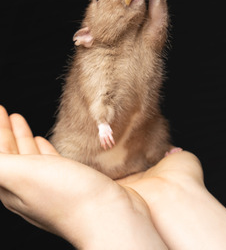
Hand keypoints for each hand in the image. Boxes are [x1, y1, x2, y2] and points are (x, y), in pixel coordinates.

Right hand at [0, 106, 225, 249]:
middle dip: (15, 138)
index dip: (39, 150)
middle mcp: (42, 192)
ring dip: (2, 132)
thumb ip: (158, 156)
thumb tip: (173, 149)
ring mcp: (24, 188)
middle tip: (11, 118)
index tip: (38, 136)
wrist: (123, 216)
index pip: (45, 166)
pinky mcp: (12, 178)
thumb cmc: (144, 199)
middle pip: (19, 160)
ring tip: (2, 112)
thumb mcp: (149, 168)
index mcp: (66, 189)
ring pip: (3, 153)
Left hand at [0, 106, 166, 249]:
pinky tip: (44, 141)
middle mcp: (30, 189)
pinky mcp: (74, 183)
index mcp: (14, 188)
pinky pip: (51, 161)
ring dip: (23, 138)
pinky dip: (43, 148)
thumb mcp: (22, 174)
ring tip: (19, 121)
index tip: (0, 109)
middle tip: (6, 113)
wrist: (113, 216)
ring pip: (30, 158)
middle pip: (13, 156)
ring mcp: (52, 187)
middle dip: (7, 133)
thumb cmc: (68, 197)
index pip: (0, 155)